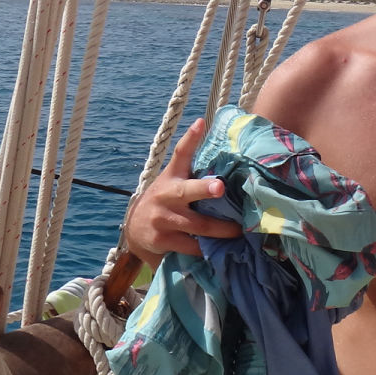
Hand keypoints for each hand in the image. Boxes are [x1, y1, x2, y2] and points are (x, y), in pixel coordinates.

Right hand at [124, 118, 242, 261]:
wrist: (136, 228)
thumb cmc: (166, 199)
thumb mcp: (174, 178)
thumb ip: (190, 160)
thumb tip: (205, 125)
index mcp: (172, 176)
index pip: (181, 153)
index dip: (191, 138)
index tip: (200, 123)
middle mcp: (167, 194)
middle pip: (188, 190)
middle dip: (204, 189)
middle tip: (219, 187)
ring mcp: (164, 218)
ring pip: (197, 224)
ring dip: (220, 229)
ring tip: (238, 230)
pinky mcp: (164, 240)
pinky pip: (192, 246)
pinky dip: (209, 249)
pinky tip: (223, 251)